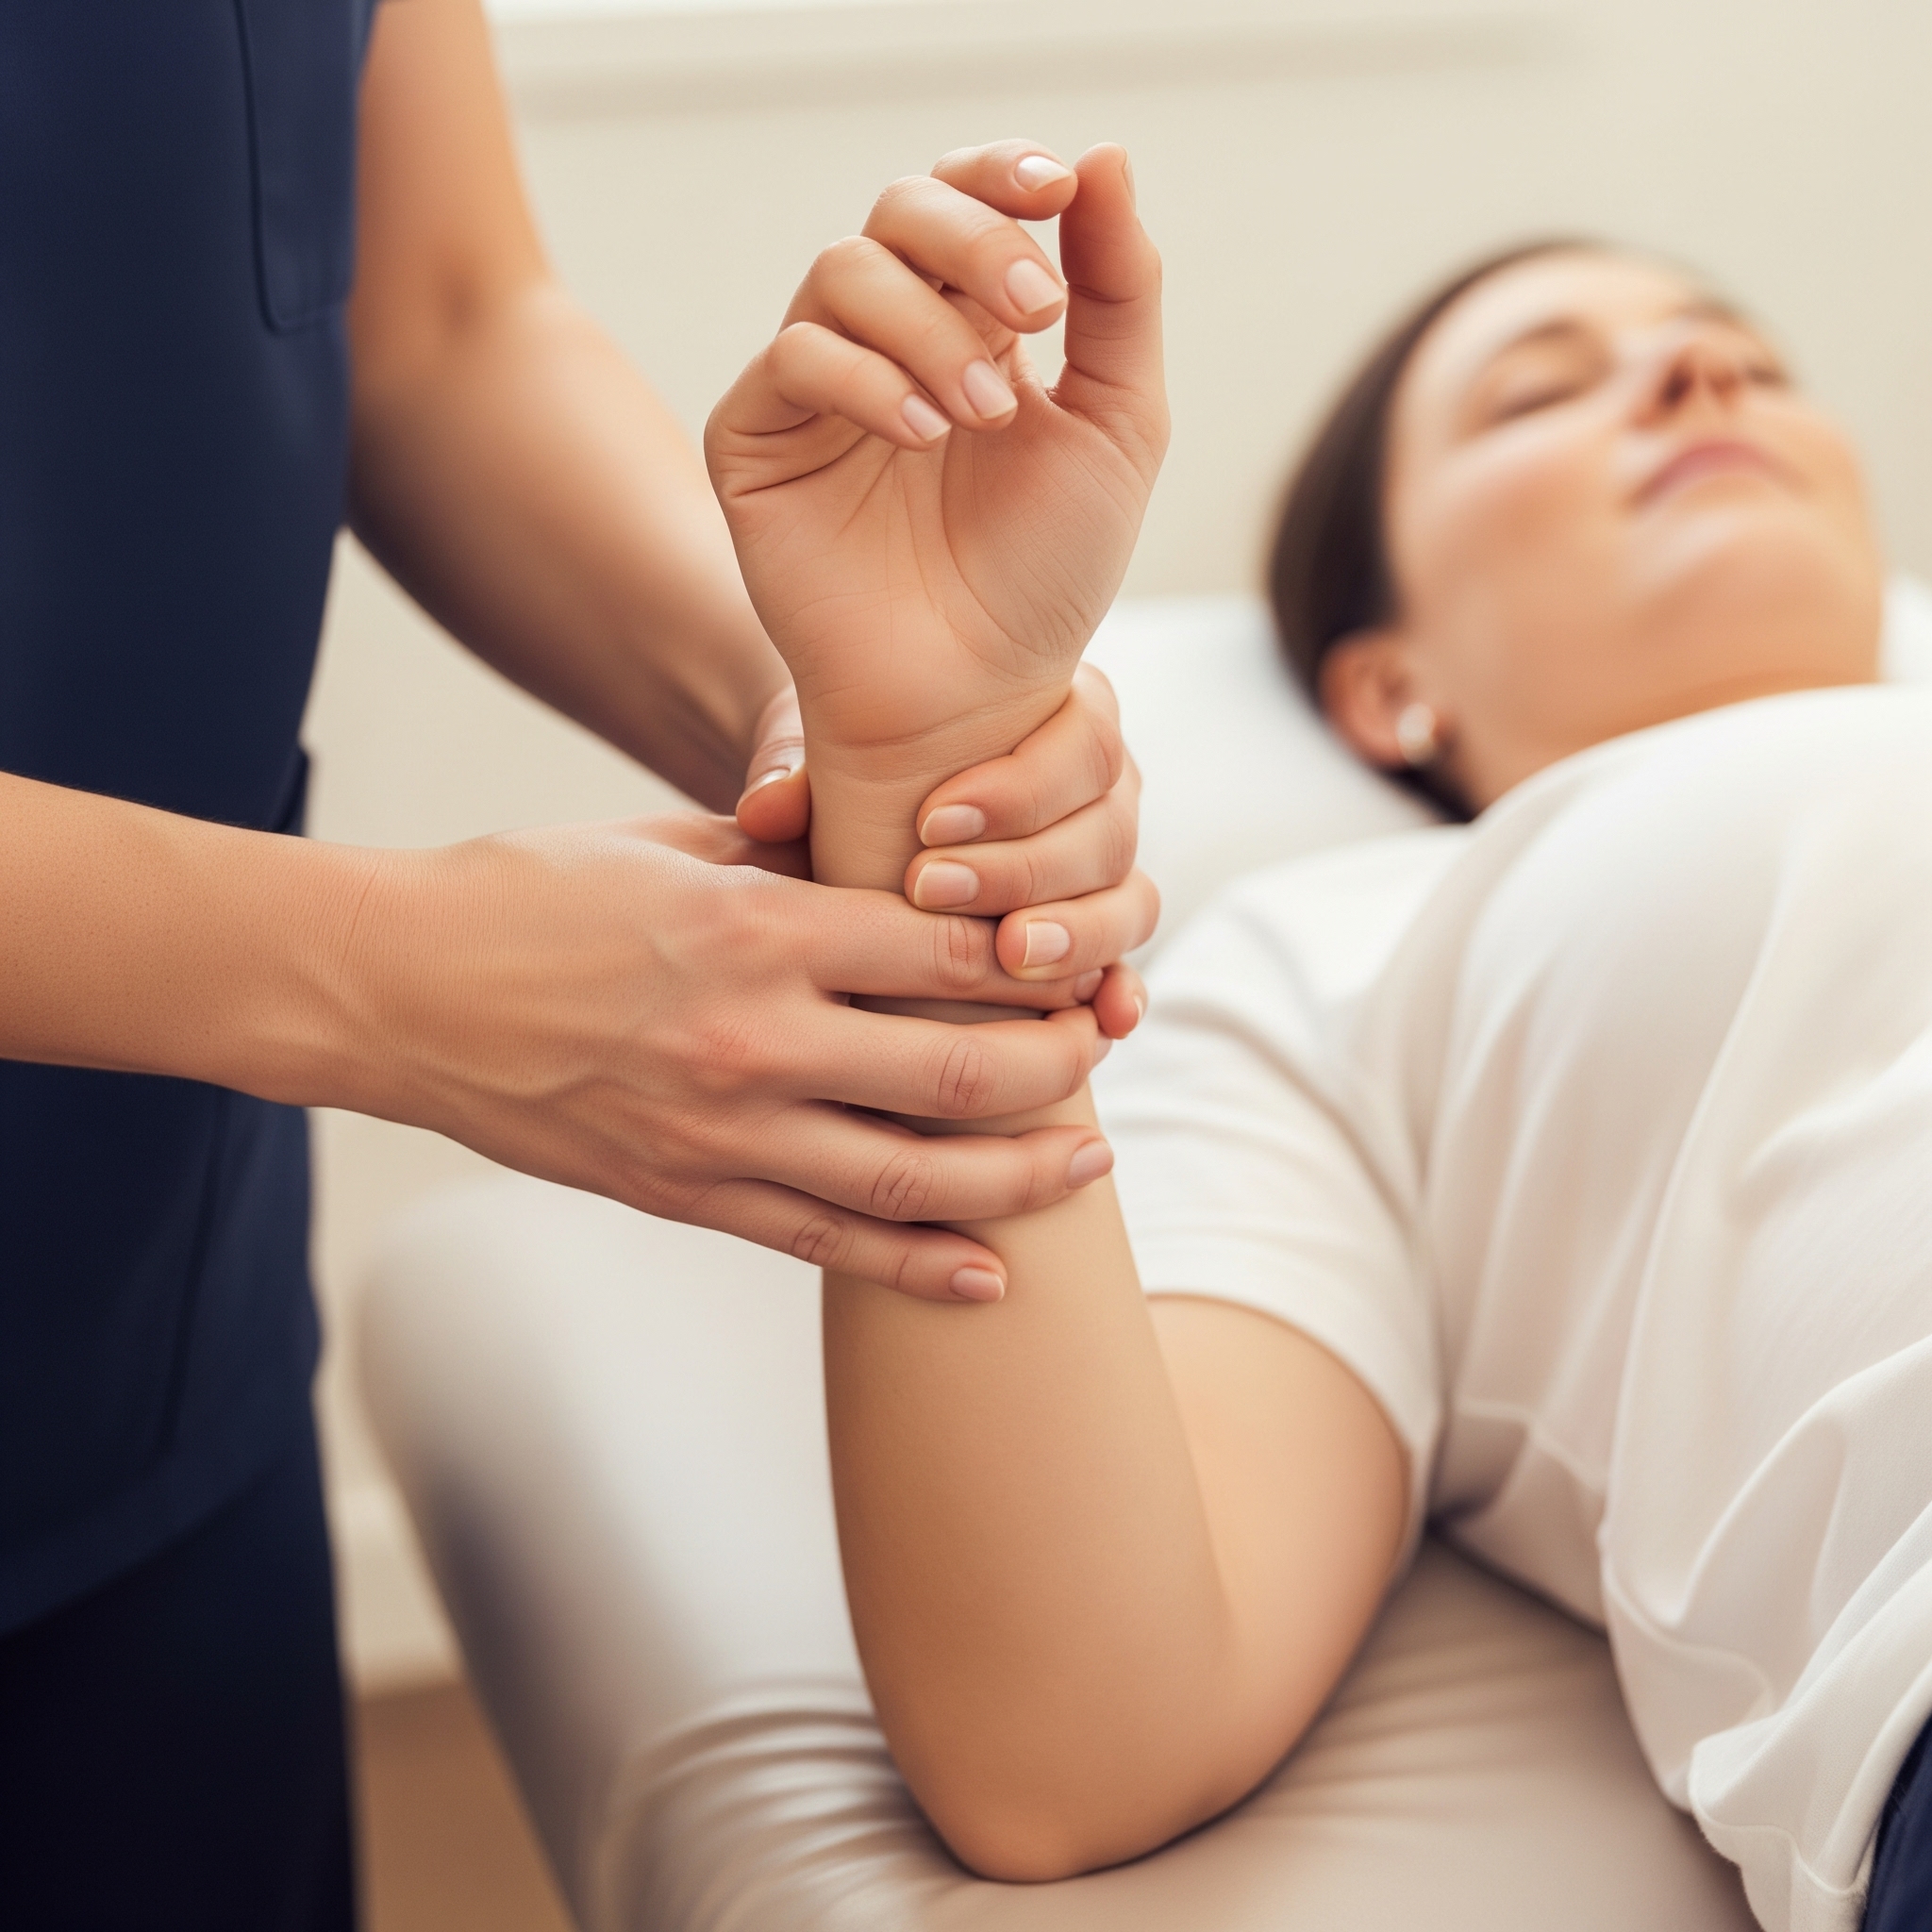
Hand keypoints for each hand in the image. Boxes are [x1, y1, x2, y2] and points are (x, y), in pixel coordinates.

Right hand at [344, 812, 1120, 1299]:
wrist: (398, 989)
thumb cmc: (531, 892)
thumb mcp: (669, 844)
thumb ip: (791, 860)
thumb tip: (893, 859)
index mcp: (757, 932)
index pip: (947, 956)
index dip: (1037, 964)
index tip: (1078, 961)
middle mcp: (753, 1039)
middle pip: (958, 1074)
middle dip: (1056, 1071)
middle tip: (1101, 1055)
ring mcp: (719, 1132)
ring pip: (910, 1177)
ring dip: (1018, 1179)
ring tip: (1086, 1167)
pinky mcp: (685, 1194)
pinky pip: (823, 1243)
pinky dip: (916, 1266)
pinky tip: (986, 1275)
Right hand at [707, 139, 1166, 890]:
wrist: (977, 694)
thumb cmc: (1045, 576)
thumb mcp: (1116, 425)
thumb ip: (1120, 294)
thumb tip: (1106, 155)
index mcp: (970, 324)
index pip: (966, 199)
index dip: (1002, 173)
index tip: (1060, 188)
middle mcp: (888, 342)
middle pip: (898, 210)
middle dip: (973, 242)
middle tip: (1036, 313)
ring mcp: (817, 389)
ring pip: (842, 272)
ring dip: (927, 325)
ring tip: (985, 413)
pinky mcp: (756, 441)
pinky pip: (793, 357)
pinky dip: (865, 378)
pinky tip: (922, 436)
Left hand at [738, 663, 1158, 1037]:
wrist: (844, 826)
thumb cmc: (839, 772)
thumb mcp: (813, 755)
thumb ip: (797, 768)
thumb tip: (771, 806)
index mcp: (1058, 716)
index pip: (1083, 744)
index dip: (1018, 789)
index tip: (929, 822)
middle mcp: (1098, 790)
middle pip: (1110, 831)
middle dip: (1030, 869)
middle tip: (940, 893)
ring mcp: (1103, 869)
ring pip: (1129, 901)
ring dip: (1079, 934)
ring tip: (1012, 954)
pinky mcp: (1092, 939)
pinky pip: (1125, 969)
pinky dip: (1119, 995)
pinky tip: (1105, 1020)